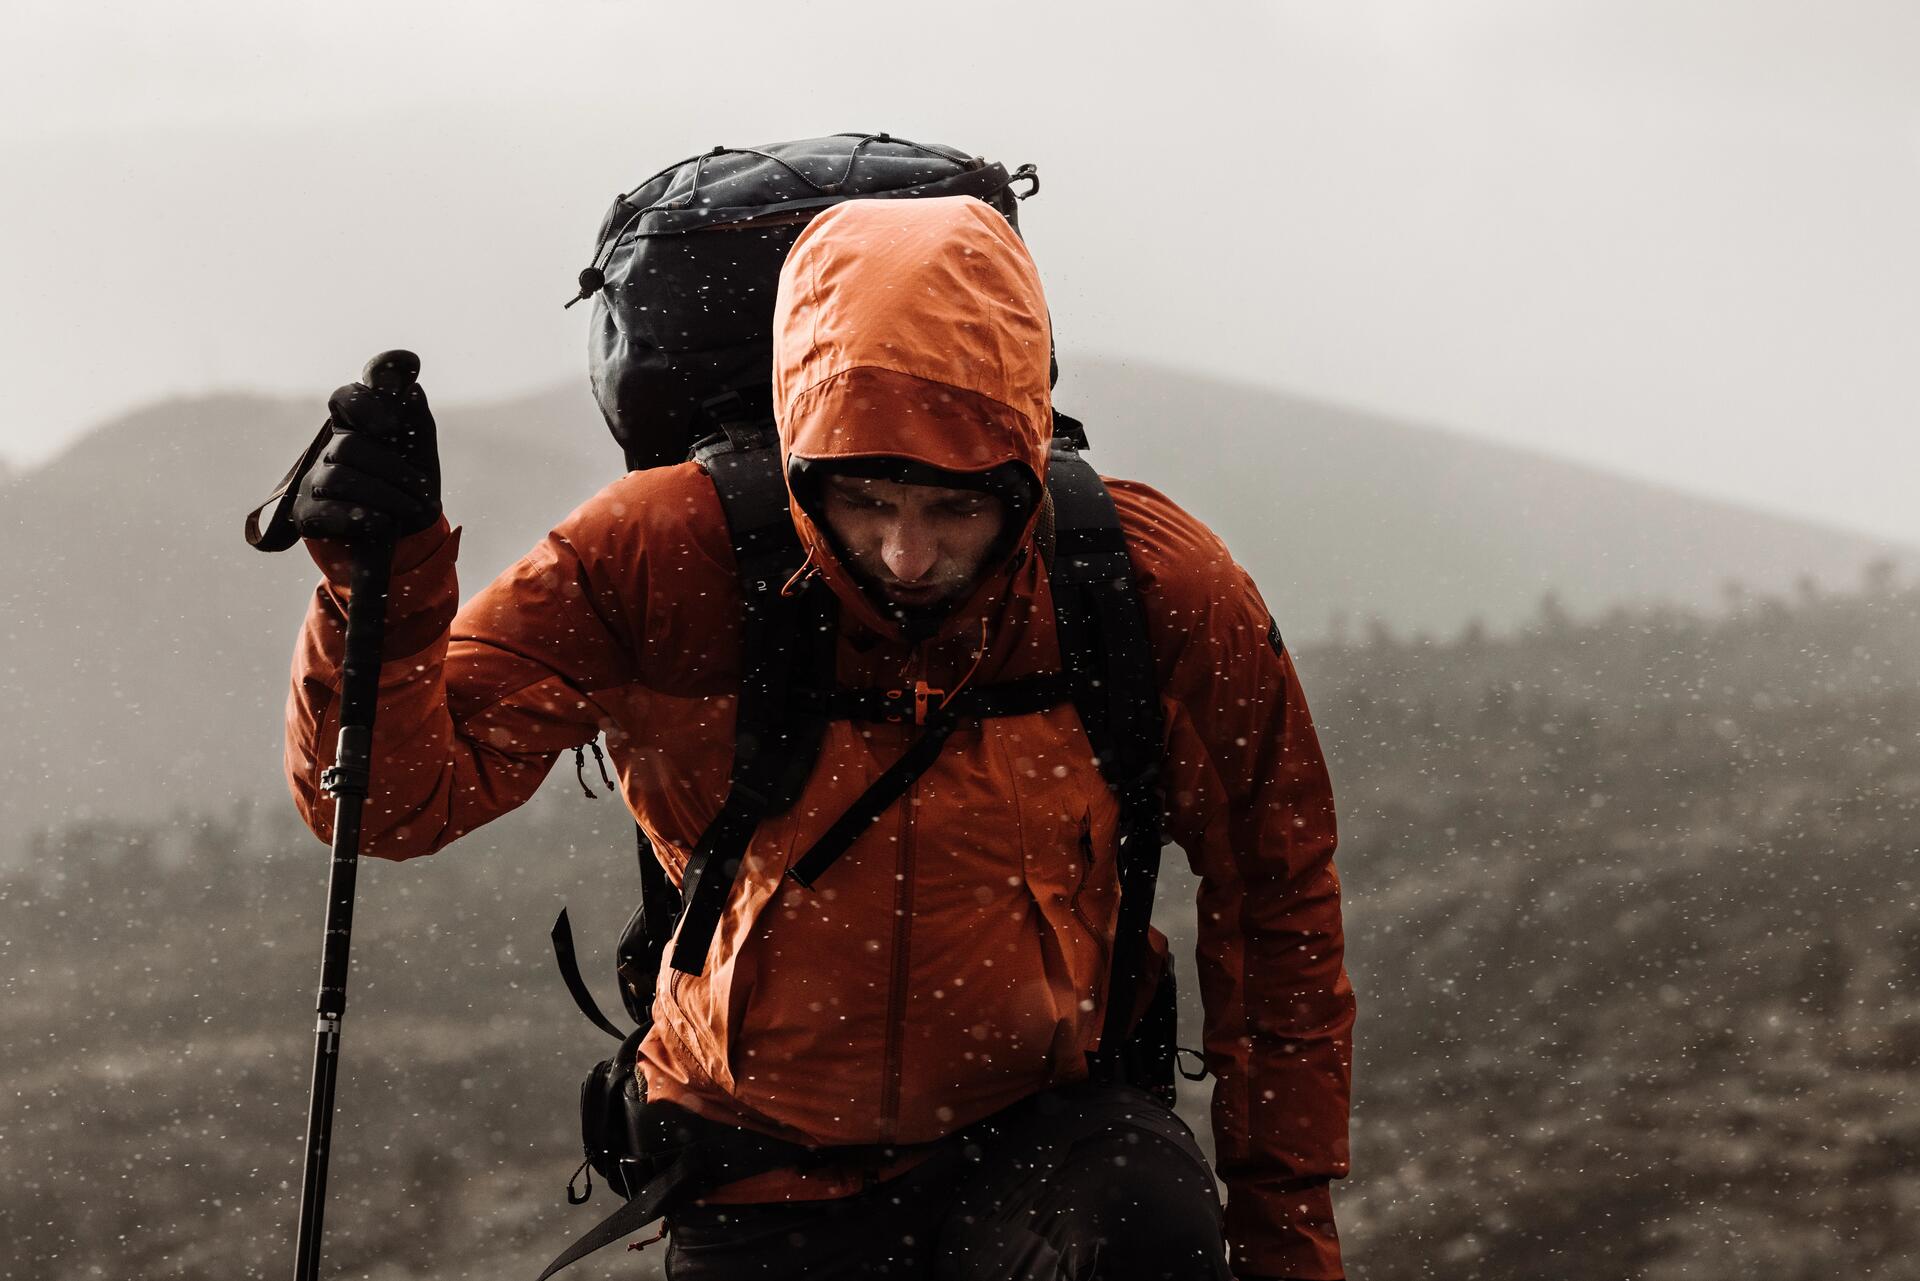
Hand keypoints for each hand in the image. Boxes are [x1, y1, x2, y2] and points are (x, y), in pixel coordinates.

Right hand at [291, 361, 439, 542]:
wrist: (406, 538)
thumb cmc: (409, 486)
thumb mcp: (419, 453)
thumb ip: (415, 419)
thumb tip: (411, 389)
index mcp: (354, 426)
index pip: (345, 398)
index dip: (364, 403)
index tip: (391, 424)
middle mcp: (328, 449)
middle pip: (349, 445)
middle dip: (393, 469)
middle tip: (422, 490)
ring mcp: (313, 482)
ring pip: (339, 477)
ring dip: (386, 495)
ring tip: (412, 508)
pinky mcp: (307, 515)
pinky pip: (328, 511)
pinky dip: (365, 516)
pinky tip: (384, 522)